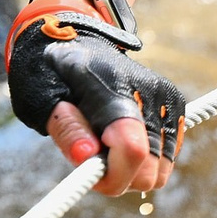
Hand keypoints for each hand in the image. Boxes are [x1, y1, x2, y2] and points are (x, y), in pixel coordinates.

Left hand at [7, 0, 184, 196]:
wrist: (77, 40)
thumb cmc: (51, 70)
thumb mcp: (40, 95)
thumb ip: (65, 127)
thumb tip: (86, 158)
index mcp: (109, 84)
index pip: (131, 148)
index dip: (111, 175)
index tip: (87, 172)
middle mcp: (148, 90)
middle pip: (149, 170)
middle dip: (118, 177)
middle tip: (90, 157)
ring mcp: (166, 97)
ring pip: (160, 171)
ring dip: (131, 171)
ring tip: (102, 145)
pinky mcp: (175, 105)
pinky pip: (166, 159)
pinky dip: (144, 160)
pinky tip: (119, 138)